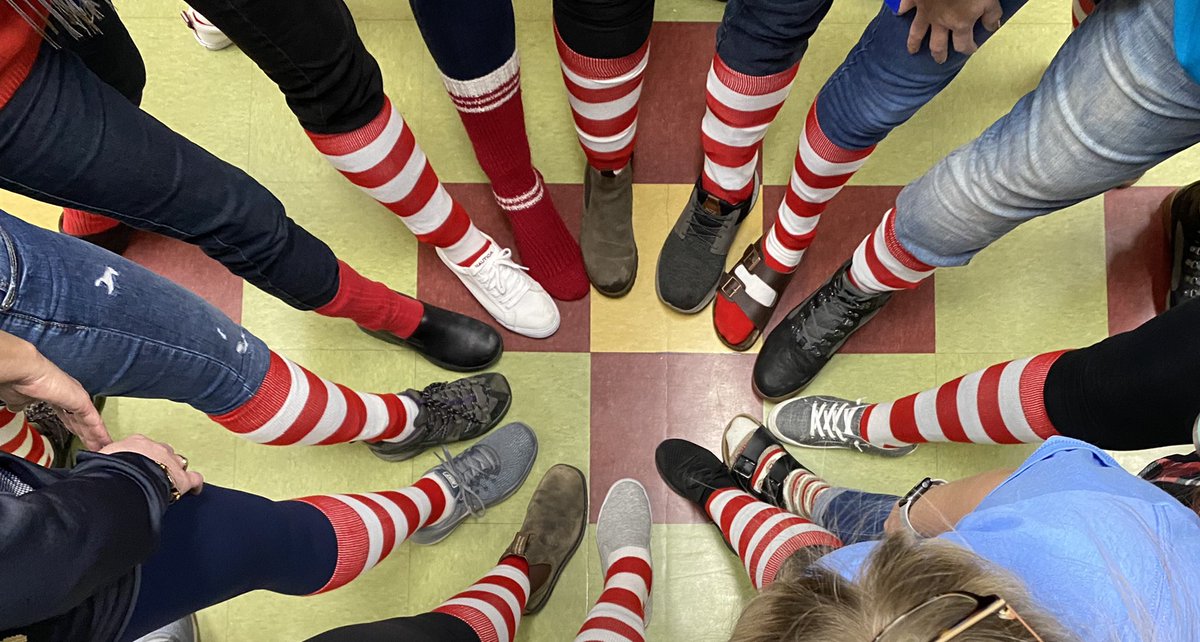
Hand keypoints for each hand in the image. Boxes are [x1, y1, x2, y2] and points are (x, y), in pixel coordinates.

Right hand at [0, 331, 109, 449]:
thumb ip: (22, 404)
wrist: (25, 372)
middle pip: (81, 421)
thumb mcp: (20, 399)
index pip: (68, 415)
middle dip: (87, 435)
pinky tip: (106, 442)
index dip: (73, 426)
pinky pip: (94, 422)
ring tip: (103, 447)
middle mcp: (69, 396)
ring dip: (96, 437)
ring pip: (90, 423)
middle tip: (95, 445)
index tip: (77, 434)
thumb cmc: (20, 381)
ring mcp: (78, 399)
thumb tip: (17, 406)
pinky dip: (100, 433)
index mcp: (55, 395)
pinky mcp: (82, 402)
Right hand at [100, 434, 203, 496]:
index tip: (136, 465)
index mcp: (135, 443)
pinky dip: (195, 485)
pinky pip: (194, 479)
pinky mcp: (181, 478)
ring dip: (173, 472)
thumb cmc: (108, 469)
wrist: (124, 477)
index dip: (140, 458)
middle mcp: (156, 449)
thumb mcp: (100, 461)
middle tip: (150, 476)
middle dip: (158, 463)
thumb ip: (101, 461)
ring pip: (177, 464)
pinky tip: (194, 490)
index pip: (141, 447)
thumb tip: (89, 467)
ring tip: (167, 482)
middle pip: (161, 453)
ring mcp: (170, 462)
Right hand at [898, 0, 1002, 63]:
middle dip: (939, 54)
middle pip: (938, 45)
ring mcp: (925, 12)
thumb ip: (991, 15)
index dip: (968, 49)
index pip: (963, 44)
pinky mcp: (915, 0)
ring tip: (912, 50)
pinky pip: (905, 7)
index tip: (971, 49)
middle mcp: (941, 23)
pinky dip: (901, 10)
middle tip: (939, 60)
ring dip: (914, 43)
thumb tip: (991, 27)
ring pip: (917, 33)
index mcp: (960, 23)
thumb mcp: (989, 0)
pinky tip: (899, 13)